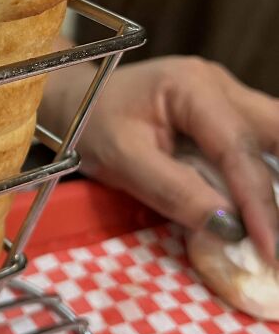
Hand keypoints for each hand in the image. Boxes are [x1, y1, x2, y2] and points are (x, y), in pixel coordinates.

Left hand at [39, 56, 278, 261]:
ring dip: (276, 178)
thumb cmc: (90, 125)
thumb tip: (228, 227)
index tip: (270, 249)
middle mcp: (218, 85)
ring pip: (273, 136)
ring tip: (273, 226)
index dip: (260, 203)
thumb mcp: (121, 160)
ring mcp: (225, 96)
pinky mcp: (224, 116)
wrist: (74, 102)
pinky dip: (264, 174)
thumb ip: (173, 190)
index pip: (238, 149)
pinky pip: (257, 145)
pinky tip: (264, 209)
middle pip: (276, 132)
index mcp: (191, 86)